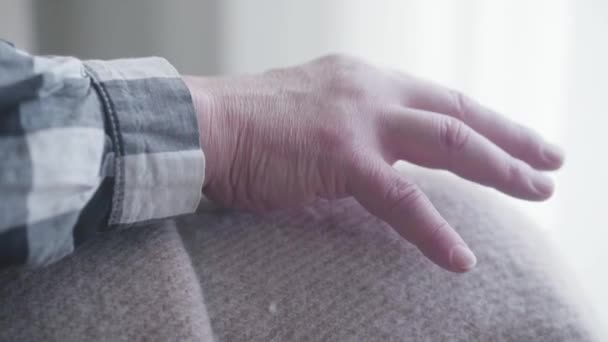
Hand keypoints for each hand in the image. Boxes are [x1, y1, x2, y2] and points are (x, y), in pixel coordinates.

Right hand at [183, 54, 563, 272]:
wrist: (202, 124)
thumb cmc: (248, 124)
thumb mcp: (312, 109)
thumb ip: (350, 127)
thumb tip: (373, 158)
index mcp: (364, 80)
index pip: (437, 97)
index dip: (480, 118)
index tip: (512, 136)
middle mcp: (370, 90)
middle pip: (458, 112)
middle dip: (510, 137)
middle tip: (550, 160)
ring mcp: (359, 121)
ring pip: (449, 142)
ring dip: (500, 168)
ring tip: (538, 190)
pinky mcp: (342, 157)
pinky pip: (402, 199)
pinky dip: (434, 230)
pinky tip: (459, 259)